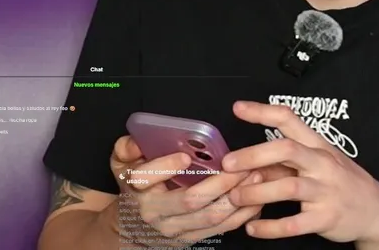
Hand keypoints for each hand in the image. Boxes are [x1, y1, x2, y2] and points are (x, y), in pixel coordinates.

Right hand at [109, 135, 263, 247]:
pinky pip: (222, 228)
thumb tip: (138, 141)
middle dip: (220, 182)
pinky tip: (255, 197)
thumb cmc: (135, 188)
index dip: (166, 166)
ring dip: (237, 197)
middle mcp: (155, 213)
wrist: (132, 226)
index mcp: (137, 190)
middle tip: (242, 165)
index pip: (145, 179)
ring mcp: (175, 229)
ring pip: (210, 216)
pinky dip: (242, 213)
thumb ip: (127, 148)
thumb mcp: (124, 165)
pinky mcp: (192, 238)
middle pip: (190, 199)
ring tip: (255, 176)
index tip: (186, 156)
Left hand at [223, 101, 378, 243]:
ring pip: (288, 187)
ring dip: (257, 192)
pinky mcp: (326, 218)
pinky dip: (270, 227)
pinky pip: (294, 223)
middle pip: (287, 150)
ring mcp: (326, 191)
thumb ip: (284, 165)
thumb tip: (246, 166)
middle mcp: (323, 164)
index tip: (238, 108)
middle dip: (254, 155)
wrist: (376, 210)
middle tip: (228, 164)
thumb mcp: (319, 165)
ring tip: (235, 198)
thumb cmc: (343, 183)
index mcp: (319, 146)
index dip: (263, 112)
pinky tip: (254, 228)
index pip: (290, 120)